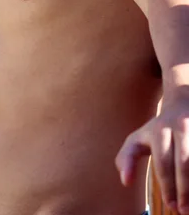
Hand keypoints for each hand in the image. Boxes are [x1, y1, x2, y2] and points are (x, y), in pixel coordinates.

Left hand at [115, 91, 188, 213]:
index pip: (163, 163)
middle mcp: (180, 127)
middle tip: (183, 210)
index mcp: (159, 130)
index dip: (167, 187)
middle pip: (184, 164)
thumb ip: (127, 158)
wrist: (182, 104)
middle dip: (184, 191)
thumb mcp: (138, 139)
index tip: (170, 205)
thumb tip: (125, 182)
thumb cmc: (157, 131)